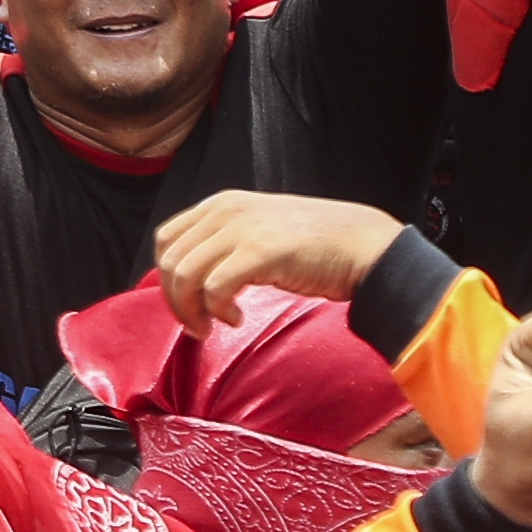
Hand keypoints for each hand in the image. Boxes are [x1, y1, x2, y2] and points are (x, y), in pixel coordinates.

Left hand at [147, 189, 407, 325]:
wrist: (365, 245)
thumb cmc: (315, 247)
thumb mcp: (258, 232)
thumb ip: (224, 245)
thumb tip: (190, 281)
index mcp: (220, 204)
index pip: (166, 239)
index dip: (167, 277)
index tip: (186, 303)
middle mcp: (225, 210)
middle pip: (169, 260)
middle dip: (175, 300)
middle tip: (197, 326)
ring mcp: (241, 228)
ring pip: (184, 274)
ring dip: (192, 310)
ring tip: (215, 326)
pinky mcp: (260, 251)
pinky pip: (214, 286)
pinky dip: (218, 310)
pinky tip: (237, 320)